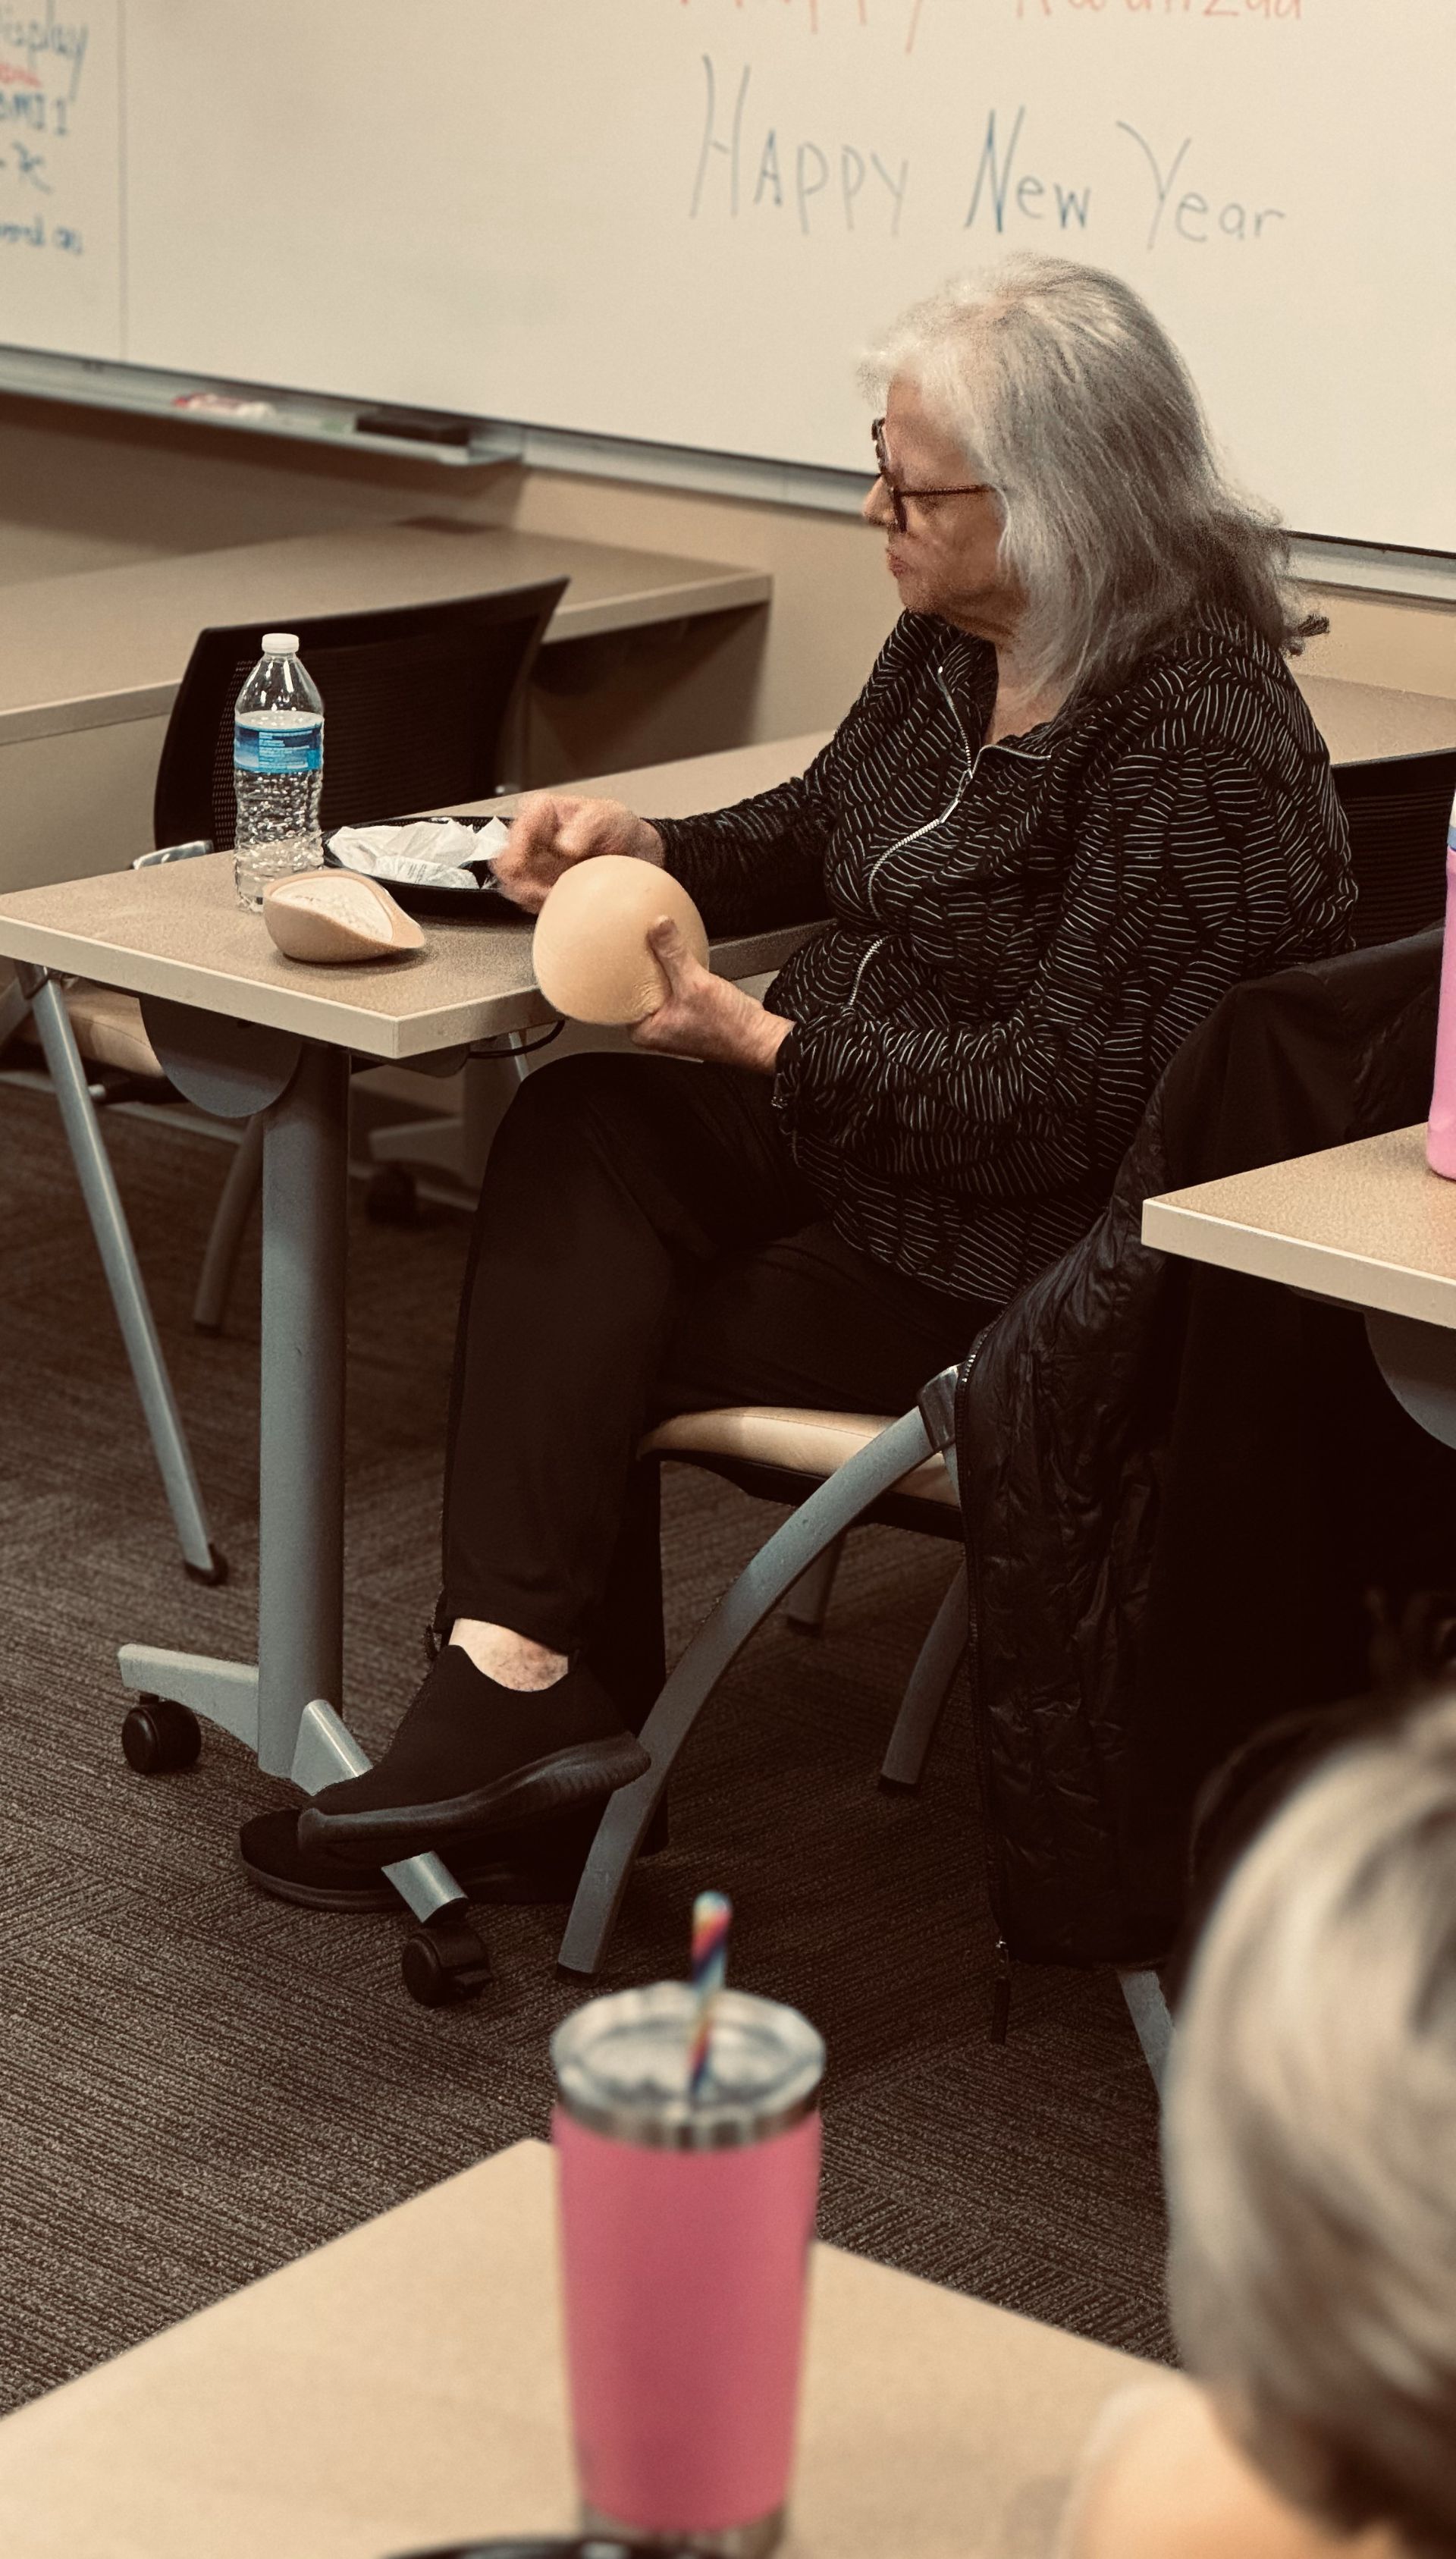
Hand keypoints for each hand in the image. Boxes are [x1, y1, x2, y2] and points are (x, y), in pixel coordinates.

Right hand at [489, 794, 663, 914]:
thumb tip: (564, 845)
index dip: (518, 854)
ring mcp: (536, 866)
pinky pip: (531, 903)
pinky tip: (559, 903)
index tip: (532, 871)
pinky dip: (542, 907)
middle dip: (522, 882)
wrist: (636, 853)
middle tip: (545, 891)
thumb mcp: (608, 816)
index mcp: (541, 813)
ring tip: (555, 897)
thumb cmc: (619, 827)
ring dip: (532, 897)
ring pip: (513, 888)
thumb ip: (587, 825)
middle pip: (506, 865)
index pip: (515, 833)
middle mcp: (533, 839)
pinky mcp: (542, 888)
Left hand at [631, 917, 792, 1071]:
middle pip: (638, 987)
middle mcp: (654, 1028)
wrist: (758, 1037)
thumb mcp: (696, 984)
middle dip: (643, 965)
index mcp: (644, 1031)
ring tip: (663, 948)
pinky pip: (672, 987)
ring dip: (662, 968)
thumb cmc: (730, 1028)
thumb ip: (673, 953)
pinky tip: (680, 961)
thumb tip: (658, 927)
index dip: (623, 968)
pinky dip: (676, 973)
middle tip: (643, 940)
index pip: (620, 993)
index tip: (624, 946)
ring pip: (657, 985)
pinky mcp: (685, 1012)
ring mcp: (670, 1021)